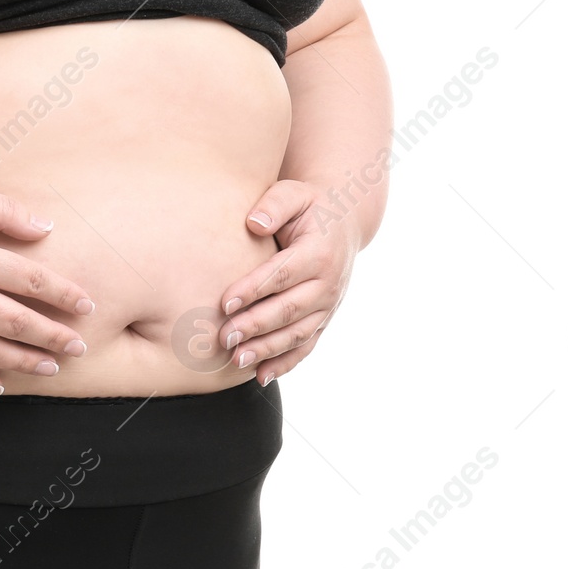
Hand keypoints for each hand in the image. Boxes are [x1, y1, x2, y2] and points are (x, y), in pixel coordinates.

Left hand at [217, 179, 359, 384]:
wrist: (343, 221)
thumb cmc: (308, 206)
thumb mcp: (294, 193)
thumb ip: (274, 204)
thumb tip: (254, 223)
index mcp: (319, 252)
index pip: (283, 274)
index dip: (254, 289)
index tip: (225, 301)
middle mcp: (328, 283)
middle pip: (289, 309)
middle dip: (256, 325)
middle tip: (224, 337)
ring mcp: (328, 305)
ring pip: (297, 333)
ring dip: (267, 349)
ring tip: (237, 359)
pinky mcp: (324, 319)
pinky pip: (306, 345)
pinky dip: (286, 362)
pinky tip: (261, 375)